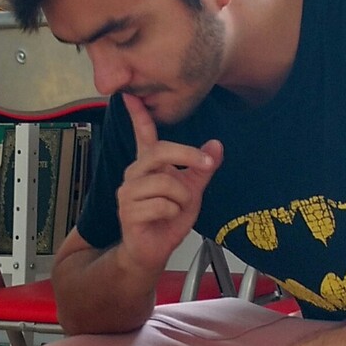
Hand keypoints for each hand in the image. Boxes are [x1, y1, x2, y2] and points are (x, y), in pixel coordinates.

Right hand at [115, 94, 222, 274]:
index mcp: (148, 165)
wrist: (152, 251)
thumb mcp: (192, 191)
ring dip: (182, 198)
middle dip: (189, 156)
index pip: (143, 134)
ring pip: (166, 182)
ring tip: (178, 208)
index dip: (138, 114)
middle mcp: (134, 174)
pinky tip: (165, 219)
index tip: (130, 94)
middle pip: (160, 151)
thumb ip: (202, 169)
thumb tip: (216, 145)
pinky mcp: (128, 211)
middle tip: (208, 166)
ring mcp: (128, 192)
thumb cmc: (167, 220)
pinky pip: (162, 204)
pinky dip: (173, 213)